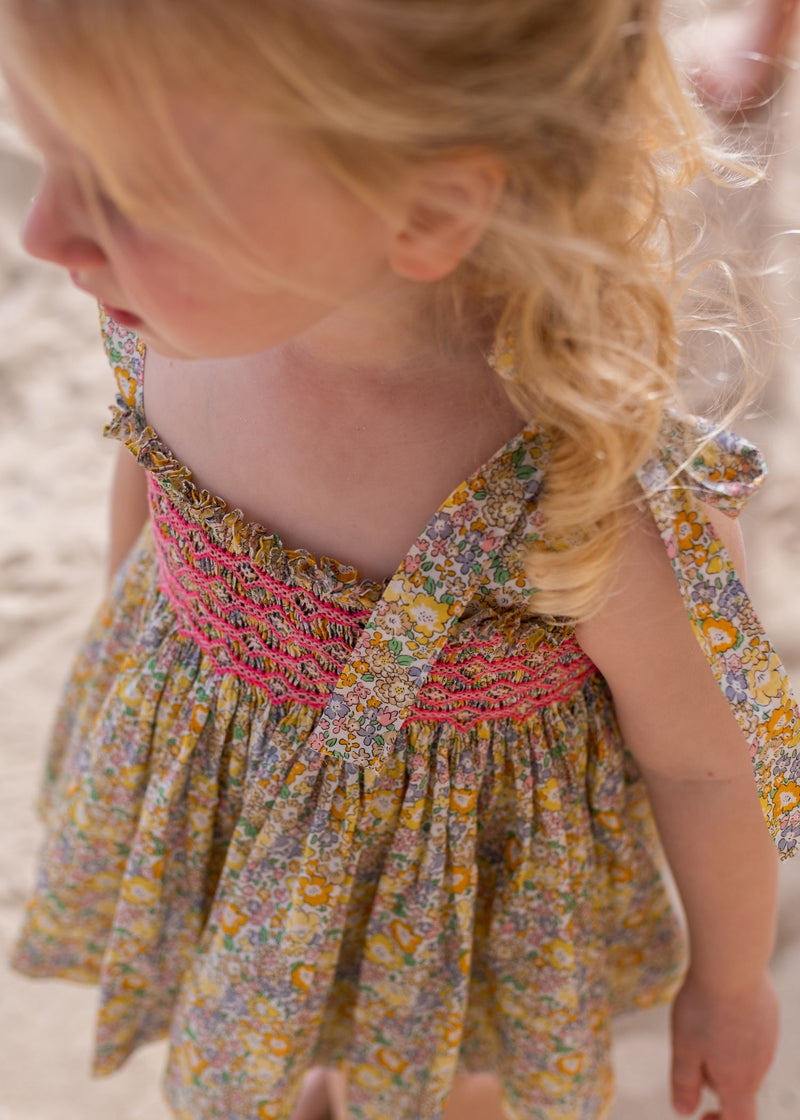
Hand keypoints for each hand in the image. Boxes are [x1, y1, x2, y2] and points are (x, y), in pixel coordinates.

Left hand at [670, 971, 777, 1119]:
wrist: (733, 964)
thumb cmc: (704, 1007)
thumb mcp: (684, 1048)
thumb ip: (684, 1083)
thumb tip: (683, 1111)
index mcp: (738, 1081)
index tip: (703, 1115)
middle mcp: (760, 1065)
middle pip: (739, 1087)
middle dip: (715, 1079)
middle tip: (692, 1049)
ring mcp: (769, 1039)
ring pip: (745, 1059)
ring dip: (724, 1053)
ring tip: (702, 1021)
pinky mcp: (770, 1016)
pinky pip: (752, 1035)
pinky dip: (734, 1031)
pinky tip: (718, 1005)